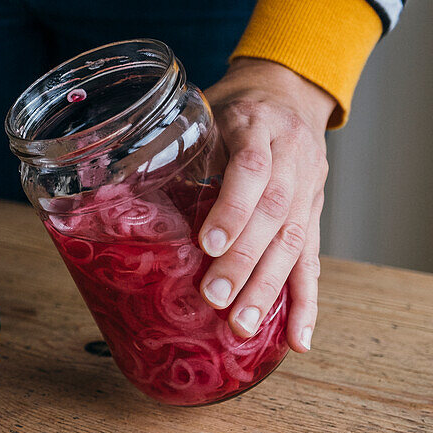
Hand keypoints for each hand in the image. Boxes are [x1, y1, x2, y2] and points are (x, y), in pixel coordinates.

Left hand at [199, 57, 334, 352]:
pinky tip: (297, 339)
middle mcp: (293, 157)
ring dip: (268, 289)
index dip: (232, 208)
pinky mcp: (314, 215)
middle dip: (244, 262)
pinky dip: (306, 303)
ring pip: (294, 242)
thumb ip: (175, 148)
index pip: (252, 168)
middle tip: (215, 300)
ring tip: (243, 326)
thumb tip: (118, 193)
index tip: (207, 244)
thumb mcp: (202, 112)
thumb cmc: (233, 108)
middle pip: (274, 214)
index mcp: (258, 125)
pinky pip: (313, 261)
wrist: (289, 93)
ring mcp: (309, 188)